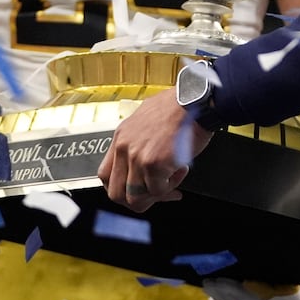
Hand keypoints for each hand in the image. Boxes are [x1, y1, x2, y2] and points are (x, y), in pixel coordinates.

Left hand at [98, 91, 210, 211]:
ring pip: (136, 198)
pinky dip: (172, 185)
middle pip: (116, 194)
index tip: (136, 190)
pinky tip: (181, 169)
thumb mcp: (146, 119)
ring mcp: (136, 157)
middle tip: (156, 194)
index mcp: (120, 137)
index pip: (104, 176)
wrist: (195, 99)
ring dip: (157, 193)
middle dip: (137, 200)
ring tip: (173, 177)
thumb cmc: (178, 106)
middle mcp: (123, 147)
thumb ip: (137, 141)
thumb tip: (140, 162)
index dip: (120, 188)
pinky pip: (158, 190)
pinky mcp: (153, 163)